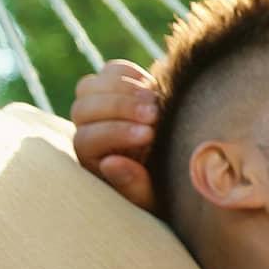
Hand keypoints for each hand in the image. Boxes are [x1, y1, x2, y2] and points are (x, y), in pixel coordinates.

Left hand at [70, 59, 162, 212]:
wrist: (186, 171)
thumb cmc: (170, 191)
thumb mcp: (155, 198)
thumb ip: (133, 185)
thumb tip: (111, 162)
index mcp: (93, 160)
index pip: (86, 139)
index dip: (115, 133)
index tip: (150, 135)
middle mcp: (90, 131)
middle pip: (83, 109)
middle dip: (119, 108)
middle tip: (154, 113)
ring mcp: (101, 107)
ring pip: (90, 86)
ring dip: (123, 89)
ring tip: (155, 99)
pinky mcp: (118, 89)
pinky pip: (111, 70)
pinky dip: (130, 74)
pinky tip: (153, 88)